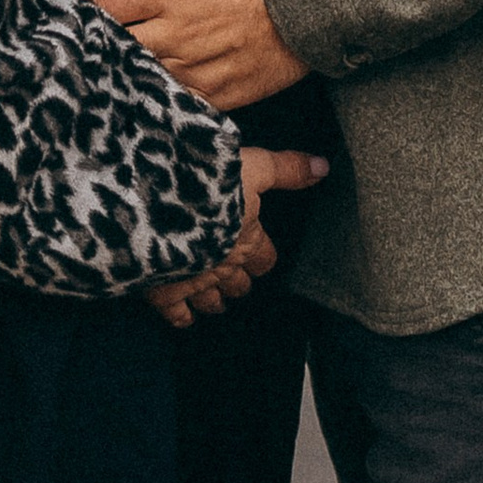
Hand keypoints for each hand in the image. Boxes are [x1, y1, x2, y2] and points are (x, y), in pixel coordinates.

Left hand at [86, 0, 307, 110]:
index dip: (81, 14)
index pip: (107, 8)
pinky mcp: (226, 92)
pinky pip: (184, 106)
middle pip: (120, 51)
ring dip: (126, 80)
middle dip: (95, 53)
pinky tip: (150, 104)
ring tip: (103, 83)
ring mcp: (201, 67)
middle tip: (75, 56)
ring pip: (147, 82)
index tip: (64, 18)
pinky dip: (165, 105)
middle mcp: (178, 34)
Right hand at [144, 144, 328, 328]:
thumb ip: (286, 169)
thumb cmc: (209, 182)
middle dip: (239, 280)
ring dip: (216, 299)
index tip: (260, 254)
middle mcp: (225, 266)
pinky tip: (184, 314)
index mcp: (247, 239)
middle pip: (239, 284)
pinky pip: (178, 315)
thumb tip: (324, 167)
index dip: (262, 256)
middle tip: (236, 274)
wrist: (158, 205)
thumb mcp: (252, 165)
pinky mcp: (164, 292)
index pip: (265, 258)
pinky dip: (182, 316)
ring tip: (216, 297)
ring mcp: (195, 282)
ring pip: (212, 302)